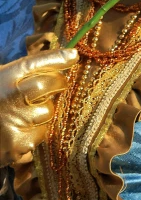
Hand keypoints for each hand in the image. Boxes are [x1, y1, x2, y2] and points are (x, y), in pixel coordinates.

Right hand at [0, 48, 77, 165]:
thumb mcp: (0, 80)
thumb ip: (22, 74)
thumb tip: (60, 59)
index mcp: (4, 77)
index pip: (35, 62)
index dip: (57, 58)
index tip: (74, 55)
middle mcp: (11, 96)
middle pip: (49, 84)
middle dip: (58, 83)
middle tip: (57, 84)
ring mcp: (14, 121)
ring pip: (48, 111)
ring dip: (44, 111)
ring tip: (27, 112)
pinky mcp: (17, 144)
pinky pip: (41, 134)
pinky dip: (35, 133)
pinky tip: (20, 130)